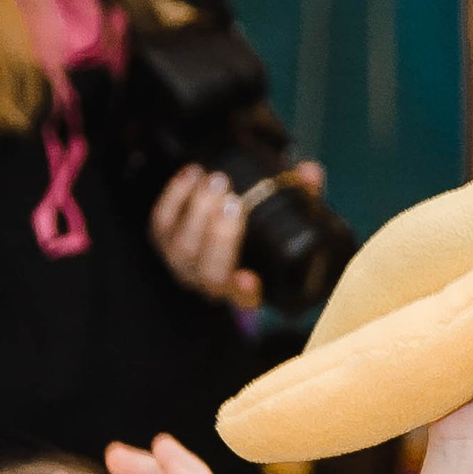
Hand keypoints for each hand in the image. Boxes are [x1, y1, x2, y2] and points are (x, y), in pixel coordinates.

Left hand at [149, 161, 323, 309]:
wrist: (212, 223)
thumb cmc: (254, 229)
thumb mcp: (281, 218)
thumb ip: (298, 199)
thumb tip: (310, 173)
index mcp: (242, 288)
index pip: (245, 300)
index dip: (245, 292)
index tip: (249, 278)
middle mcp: (209, 282)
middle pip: (210, 271)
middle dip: (221, 236)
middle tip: (234, 201)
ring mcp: (182, 263)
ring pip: (184, 247)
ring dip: (198, 211)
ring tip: (216, 180)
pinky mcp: (162, 238)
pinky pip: (162, 221)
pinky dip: (175, 196)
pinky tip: (192, 174)